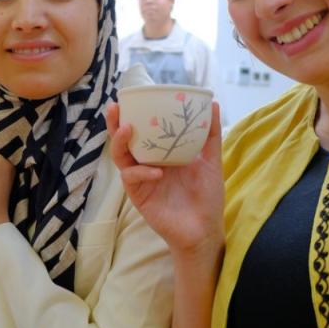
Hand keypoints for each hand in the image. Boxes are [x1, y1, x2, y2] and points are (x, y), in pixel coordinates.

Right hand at [108, 101, 224, 257]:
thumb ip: (210, 134)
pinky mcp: (139, 196)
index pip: (141, 130)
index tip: (129, 98)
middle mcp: (146, 163)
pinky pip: (132, 179)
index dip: (132, 114)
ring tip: (128, 130)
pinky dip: (142, 172)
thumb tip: (213, 104)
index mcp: (160, 153)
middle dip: (115, 123)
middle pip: (123, 140)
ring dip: (120, 142)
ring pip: (121, 157)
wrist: (205, 230)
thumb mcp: (211, 160)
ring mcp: (141, 179)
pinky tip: (157, 172)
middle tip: (115, 108)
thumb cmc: (206, 197)